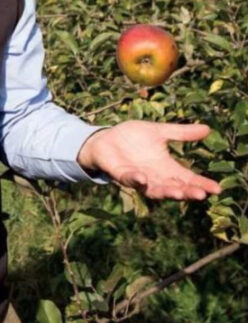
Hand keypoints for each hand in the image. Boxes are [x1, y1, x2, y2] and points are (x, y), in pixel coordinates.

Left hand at [77, 121, 221, 199]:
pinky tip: (143, 178)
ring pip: (154, 189)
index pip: (187, 178)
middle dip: (186, 192)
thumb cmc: (132, 137)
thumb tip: (207, 128)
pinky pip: (129, 179)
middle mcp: (154, 176)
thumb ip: (180, 133)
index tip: (216, 188)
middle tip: (200, 194)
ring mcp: (138, 177)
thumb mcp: (158, 132)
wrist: (105, 138)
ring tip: (178, 192)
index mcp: (166, 166)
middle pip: (174, 188)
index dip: (201, 184)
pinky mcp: (120, 173)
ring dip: (165, 191)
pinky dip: (136, 179)